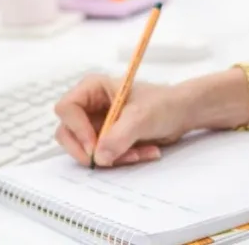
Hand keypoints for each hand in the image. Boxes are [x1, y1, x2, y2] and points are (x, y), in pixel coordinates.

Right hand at [53, 73, 194, 166]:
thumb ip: (120, 135)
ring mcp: (95, 124)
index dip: (77, 129)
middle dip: (91, 150)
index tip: (94, 147)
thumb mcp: (142, 117)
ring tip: (138, 153)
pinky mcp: (104, 140)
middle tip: (112, 159)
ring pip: (85, 149)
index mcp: (92, 88)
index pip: (67, 109)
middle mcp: (89, 106)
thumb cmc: (163, 104)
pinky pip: (101, 157)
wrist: (181, 114)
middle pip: (68, 133)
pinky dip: (120, 160)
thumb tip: (99, 156)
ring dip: (110, 157)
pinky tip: (143, 152)